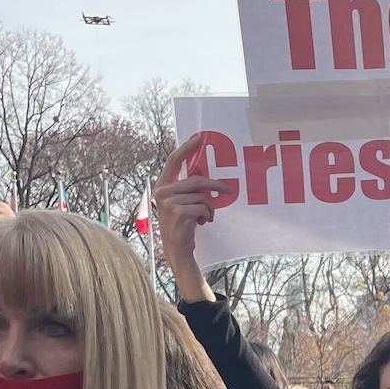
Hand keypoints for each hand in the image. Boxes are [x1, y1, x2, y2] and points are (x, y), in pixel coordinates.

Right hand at [154, 133, 229, 300]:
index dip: (186, 148)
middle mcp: (162, 191)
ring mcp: (168, 202)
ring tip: (204, 218)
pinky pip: (203, 207)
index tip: (199, 138)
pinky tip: (202, 223)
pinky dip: (207, 216)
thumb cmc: (184, 225)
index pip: (173, 161)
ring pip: (201, 196)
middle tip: (227, 191)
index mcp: (163, 186)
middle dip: (214, 186)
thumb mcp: (184, 203)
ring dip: (208, 208)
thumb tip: (207, 175)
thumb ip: (189, 189)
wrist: (177, 249)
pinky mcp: (177, 212)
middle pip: (195, 180)